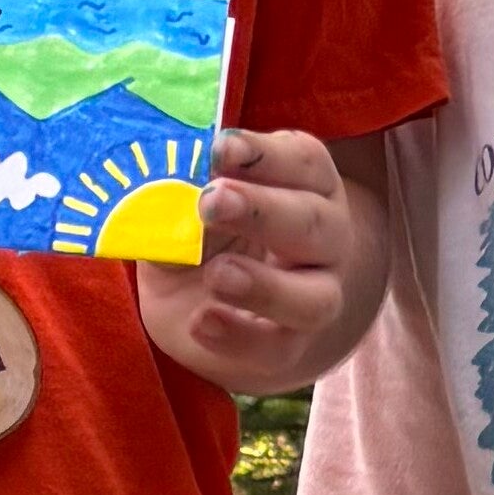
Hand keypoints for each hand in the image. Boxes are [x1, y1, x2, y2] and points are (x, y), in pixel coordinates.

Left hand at [133, 126, 365, 391]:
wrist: (198, 311)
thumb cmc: (200, 238)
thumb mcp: (185, 209)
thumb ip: (182, 197)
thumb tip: (168, 189)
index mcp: (305, 186)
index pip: (301, 162)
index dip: (263, 154)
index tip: (220, 147)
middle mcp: (325, 239)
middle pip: (312, 222)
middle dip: (261, 211)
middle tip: (211, 201)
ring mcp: (315, 296)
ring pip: (313, 298)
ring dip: (265, 286)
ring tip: (217, 274)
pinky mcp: (289, 345)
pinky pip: (277, 347)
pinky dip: (239, 336)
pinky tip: (202, 322)